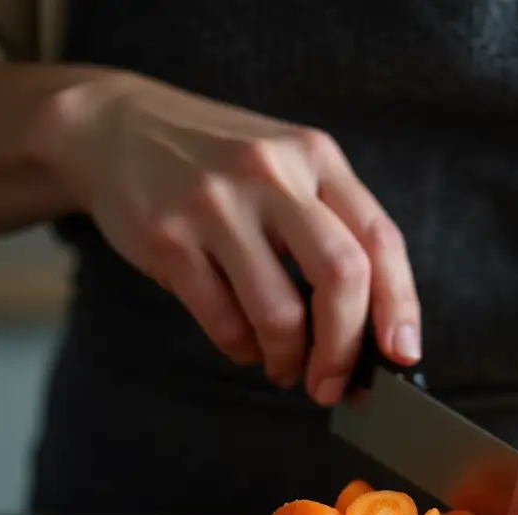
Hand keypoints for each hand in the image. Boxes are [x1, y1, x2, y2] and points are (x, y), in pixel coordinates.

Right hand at [39, 72, 420, 402]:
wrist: (114, 129)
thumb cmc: (218, 166)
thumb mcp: (285, 168)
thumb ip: (330, 229)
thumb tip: (372, 331)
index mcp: (315, 157)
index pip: (380, 239)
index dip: (400, 305)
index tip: (403, 354)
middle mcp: (272, 174)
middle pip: (341, 277)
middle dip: (346, 349)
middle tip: (336, 383)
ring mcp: (216, 204)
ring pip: (280, 313)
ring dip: (290, 360)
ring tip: (285, 368)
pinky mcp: (168, 238)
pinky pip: (225, 322)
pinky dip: (244, 350)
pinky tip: (246, 344)